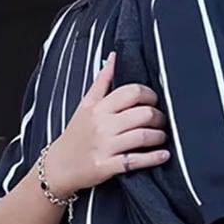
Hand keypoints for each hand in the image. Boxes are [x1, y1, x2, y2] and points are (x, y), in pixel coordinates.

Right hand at [43, 51, 169, 196]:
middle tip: (162, 122)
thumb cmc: (76, 134)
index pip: (132, 92)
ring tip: (162, 137)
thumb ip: (102, 81)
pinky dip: (154, 158)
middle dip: (159, 117)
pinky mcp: (107, 166)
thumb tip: (114, 57)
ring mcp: (105, 146)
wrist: (59, 166)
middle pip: (143, 114)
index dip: (150, 95)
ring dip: (159, 137)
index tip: (154, 102)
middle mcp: (102, 125)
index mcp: (99, 107)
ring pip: (143, 136)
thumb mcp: (86, 105)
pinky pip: (136, 161)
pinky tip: (164, 155)